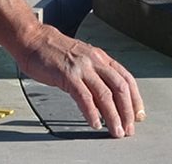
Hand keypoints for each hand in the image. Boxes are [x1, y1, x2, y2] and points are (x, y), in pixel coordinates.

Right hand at [13, 24, 144, 137]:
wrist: (33, 39)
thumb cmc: (55, 52)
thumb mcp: (82, 61)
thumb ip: (95, 77)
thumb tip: (106, 101)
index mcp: (101, 57)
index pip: (127, 79)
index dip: (135, 99)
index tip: (138, 115)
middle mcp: (95, 61)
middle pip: (120, 88)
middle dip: (127, 111)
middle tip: (128, 129)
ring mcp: (82, 67)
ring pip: (105, 94)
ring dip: (113, 116)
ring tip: (116, 130)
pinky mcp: (67, 75)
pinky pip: (84, 96)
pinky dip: (92, 112)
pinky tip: (95, 123)